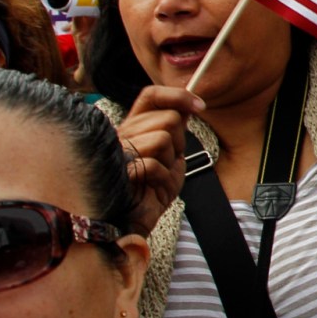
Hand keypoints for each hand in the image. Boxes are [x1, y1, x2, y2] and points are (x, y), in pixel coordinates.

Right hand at [117, 86, 201, 232]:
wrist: (134, 222)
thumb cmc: (152, 190)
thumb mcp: (171, 155)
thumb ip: (175, 130)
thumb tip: (189, 105)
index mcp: (133, 127)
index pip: (151, 96)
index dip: (177, 96)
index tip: (200, 106)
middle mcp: (122, 133)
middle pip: (168, 118)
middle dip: (179, 142)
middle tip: (167, 162)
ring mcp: (117, 151)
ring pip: (163, 138)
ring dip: (169, 161)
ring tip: (158, 176)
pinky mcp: (116, 171)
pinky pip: (153, 164)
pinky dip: (161, 179)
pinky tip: (151, 188)